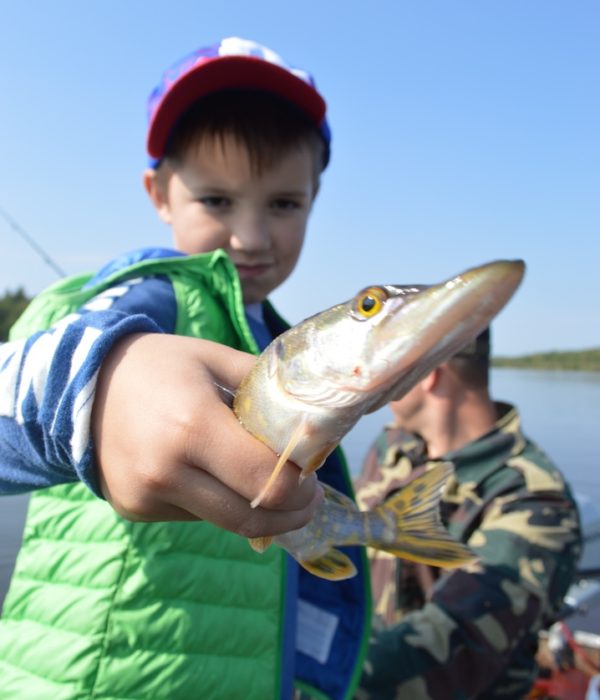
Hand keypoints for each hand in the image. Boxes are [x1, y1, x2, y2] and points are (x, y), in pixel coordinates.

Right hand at [91, 333, 321, 535]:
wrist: (82, 386)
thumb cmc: (159, 365)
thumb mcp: (215, 358)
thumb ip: (264, 387)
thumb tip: (310, 418)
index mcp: (193, 425)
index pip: (266, 480)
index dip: (301, 487)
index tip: (315, 476)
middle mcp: (167, 470)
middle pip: (250, 517)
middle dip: (291, 513)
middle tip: (308, 498)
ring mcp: (146, 496)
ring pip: (225, 523)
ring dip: (257, 511)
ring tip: (270, 485)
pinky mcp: (135, 510)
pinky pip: (195, 515)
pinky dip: (218, 503)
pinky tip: (214, 475)